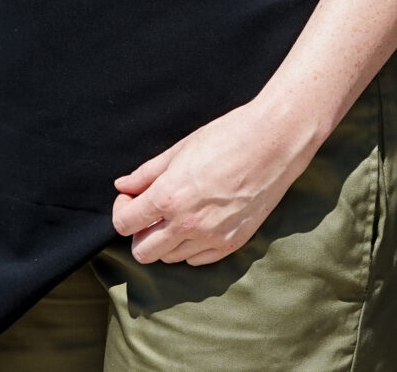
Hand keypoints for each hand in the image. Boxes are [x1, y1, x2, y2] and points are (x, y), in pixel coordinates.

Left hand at [109, 99, 318, 265]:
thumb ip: (147, 173)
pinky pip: (198, 260)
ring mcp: (211, 237)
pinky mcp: (232, 243)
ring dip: (165, 241)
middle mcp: (187, 223)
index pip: (124, 224)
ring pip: (169, 259)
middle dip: (139, 232)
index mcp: (169, 196)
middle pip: (142, 251)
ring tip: (177, 215)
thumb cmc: (228, 136)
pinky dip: (190, 248)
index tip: (132, 199)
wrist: (275, 142)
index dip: (122, 210)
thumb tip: (123, 185)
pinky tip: (197, 224)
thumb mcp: (180, 149)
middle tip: (151, 212)